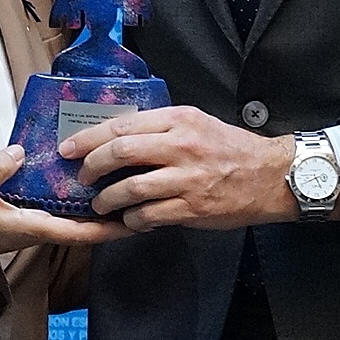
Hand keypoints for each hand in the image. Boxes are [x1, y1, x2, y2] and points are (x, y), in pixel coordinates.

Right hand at [0, 147, 128, 277]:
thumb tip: (21, 150)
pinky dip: (79, 201)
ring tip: (122, 184)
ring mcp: (37, 225)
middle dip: (116, 216)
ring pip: (78, 220)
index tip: (138, 220)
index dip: (112, 228)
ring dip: (100, 208)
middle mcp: (42, 229)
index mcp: (34, 227)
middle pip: (89, 227)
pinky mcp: (30, 219)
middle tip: (142, 194)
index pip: (82, 232)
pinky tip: (85, 183)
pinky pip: (63, 212)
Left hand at [68, 105, 315, 230]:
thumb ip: (160, 127)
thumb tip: (117, 137)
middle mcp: (180, 145)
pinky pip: (149, 214)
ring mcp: (186, 178)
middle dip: (91, 166)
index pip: (122, 125)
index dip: (89, 138)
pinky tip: (131, 219)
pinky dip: (133, 219)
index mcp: (178, 119)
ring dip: (108, 198)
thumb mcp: (196, 122)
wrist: (270, 175)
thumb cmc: (230, 148)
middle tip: (81, 177)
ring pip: (131, 187)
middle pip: (120, 152)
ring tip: (101, 204)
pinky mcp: (192, 206)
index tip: (68, 147)